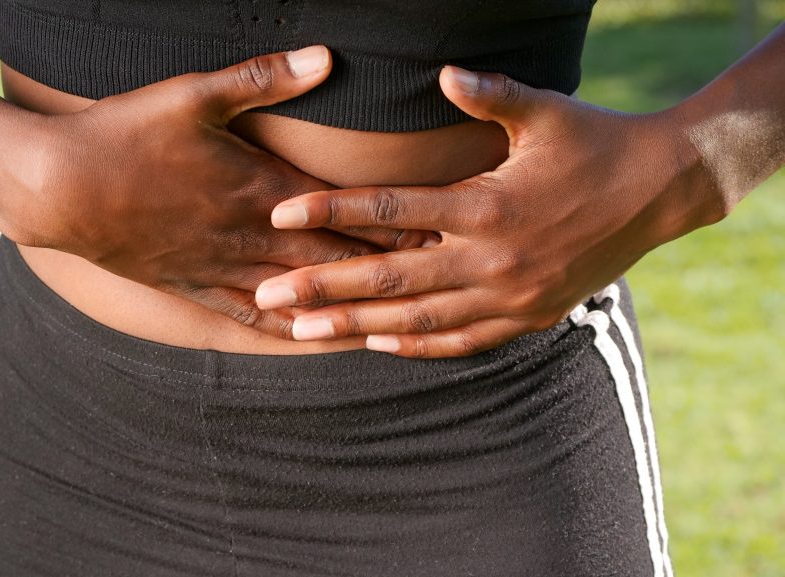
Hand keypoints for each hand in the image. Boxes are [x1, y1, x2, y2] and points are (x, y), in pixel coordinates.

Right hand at [0, 46, 428, 337]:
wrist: (59, 188)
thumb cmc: (124, 134)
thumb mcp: (193, 94)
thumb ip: (264, 79)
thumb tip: (327, 57)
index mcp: (256, 186)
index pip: (339, 211)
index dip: (390, 223)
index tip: (435, 232)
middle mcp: (248, 234)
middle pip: (331, 258)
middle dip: (384, 271)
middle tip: (432, 284)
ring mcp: (220, 265)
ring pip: (297, 294)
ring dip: (345, 307)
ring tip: (386, 323)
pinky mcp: (191, 284)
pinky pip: (248, 315)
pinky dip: (285, 327)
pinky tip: (306, 337)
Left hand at [254, 66, 720, 356]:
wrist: (662, 191)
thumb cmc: (597, 141)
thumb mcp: (547, 111)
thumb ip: (490, 95)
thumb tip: (442, 74)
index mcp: (489, 205)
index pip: (392, 209)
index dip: (332, 210)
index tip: (279, 216)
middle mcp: (493, 260)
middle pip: (390, 277)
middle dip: (323, 288)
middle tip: (267, 298)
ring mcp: (511, 296)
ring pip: (418, 319)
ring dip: (356, 325)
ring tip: (302, 333)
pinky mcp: (528, 317)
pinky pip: (462, 340)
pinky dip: (418, 345)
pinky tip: (378, 344)